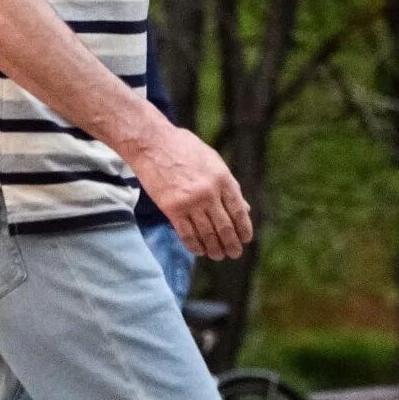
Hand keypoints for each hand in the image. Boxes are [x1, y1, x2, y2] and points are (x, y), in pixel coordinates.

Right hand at [128, 126, 252, 260]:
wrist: (152, 143)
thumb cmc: (184, 149)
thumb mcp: (214, 161)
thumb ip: (229, 185)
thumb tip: (244, 208)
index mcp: (223, 178)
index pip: (239, 211)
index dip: (244, 228)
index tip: (246, 239)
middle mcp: (209, 192)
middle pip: (225, 226)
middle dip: (232, 244)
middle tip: (235, 253)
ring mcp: (190, 202)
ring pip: (206, 233)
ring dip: (214, 248)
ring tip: (218, 255)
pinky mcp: (171, 209)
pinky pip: (186, 233)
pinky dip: (194, 245)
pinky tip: (200, 251)